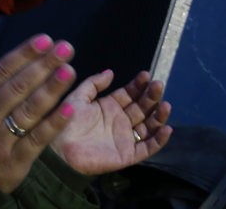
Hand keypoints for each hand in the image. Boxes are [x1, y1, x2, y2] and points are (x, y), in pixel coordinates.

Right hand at [0, 36, 76, 192]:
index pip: (0, 72)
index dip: (23, 54)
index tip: (45, 39)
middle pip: (18, 87)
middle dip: (43, 65)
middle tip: (66, 48)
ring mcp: (1, 140)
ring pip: (29, 111)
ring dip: (51, 89)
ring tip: (69, 70)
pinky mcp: (16, 161)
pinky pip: (37, 140)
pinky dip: (53, 124)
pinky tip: (70, 108)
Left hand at [51, 70, 172, 174]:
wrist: (59, 148)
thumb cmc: (66, 121)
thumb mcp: (78, 97)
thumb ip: (93, 84)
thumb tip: (110, 72)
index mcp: (109, 106)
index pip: (130, 94)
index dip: (139, 85)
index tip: (146, 75)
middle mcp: (121, 121)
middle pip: (142, 107)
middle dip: (151, 96)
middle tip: (157, 85)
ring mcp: (126, 137)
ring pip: (149, 126)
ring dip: (159, 116)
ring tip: (164, 105)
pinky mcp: (128, 154)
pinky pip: (148, 147)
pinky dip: (159, 140)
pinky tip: (166, 128)